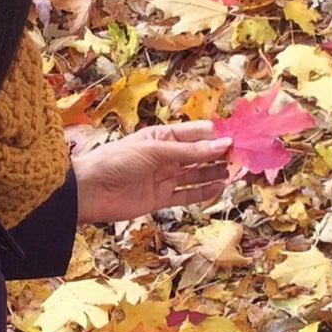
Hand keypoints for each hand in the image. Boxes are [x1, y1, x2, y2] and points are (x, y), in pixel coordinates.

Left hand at [72, 122, 232, 224]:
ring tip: (235, 172)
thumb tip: (222, 144)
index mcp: (162, 136)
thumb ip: (190, 152)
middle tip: (242, 157)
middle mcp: (166, 156)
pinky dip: (203, 192)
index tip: (238, 138)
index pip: (196, 133)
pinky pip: (187, 195)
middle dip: (219, 155)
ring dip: (214, 173)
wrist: (88, 191)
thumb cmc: (116, 161)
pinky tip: (220, 187)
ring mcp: (163, 178)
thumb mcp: (155, 151)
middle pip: (199, 155)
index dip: (217, 136)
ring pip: (196, 174)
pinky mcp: (160, 198)